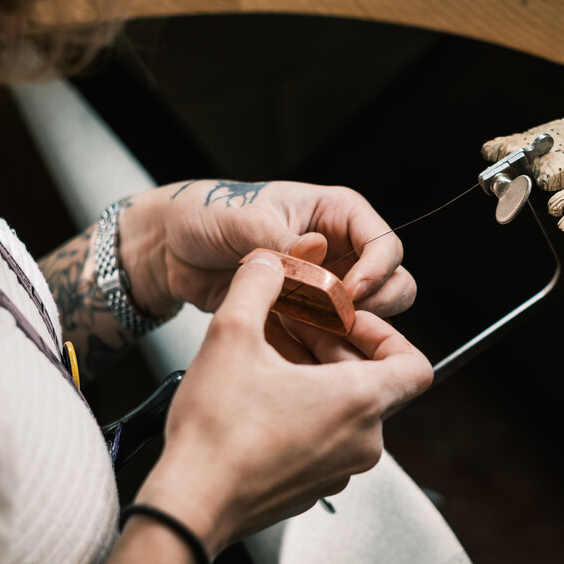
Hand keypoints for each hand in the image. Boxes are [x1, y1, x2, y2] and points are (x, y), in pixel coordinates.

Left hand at [119, 179, 416, 319]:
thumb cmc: (207, 212)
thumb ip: (283, 240)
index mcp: (337, 214)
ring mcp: (326, 287)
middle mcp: (340, 251)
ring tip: (308, 332)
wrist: (170, 248)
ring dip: (347, 332)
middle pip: (393, 284)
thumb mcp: (244, 218)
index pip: (384, 244)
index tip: (348, 293)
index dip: (375, 271)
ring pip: (369, 318)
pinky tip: (290, 348)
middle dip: (373, 306)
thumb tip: (316, 253)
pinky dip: (318, 351)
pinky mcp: (305, 318)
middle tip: (339, 319)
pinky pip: (330, 341)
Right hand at [136, 253, 432, 554]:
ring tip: (274, 360)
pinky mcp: (314, 487)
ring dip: (319, 379)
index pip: (416, 365)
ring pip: (349, 412)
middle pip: (376, 383)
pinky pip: (327, 440)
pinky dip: (307, 413)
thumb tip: (269, 263)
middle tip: (298, 330)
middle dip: (337, 349)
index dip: (387, 336)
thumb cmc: (216, 435)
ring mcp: (340, 470)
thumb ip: (258, 283)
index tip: (352, 324)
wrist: (190, 505)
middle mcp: (361, 442)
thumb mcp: (231, 334)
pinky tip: (263, 399)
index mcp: (359, 402)